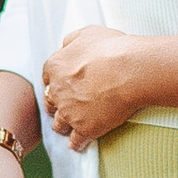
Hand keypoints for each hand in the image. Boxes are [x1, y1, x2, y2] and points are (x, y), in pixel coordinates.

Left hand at [40, 25, 151, 151]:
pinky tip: (79, 144)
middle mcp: (57, 91)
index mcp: (55, 67)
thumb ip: (71, 40)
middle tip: (66, 106)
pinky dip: (77, 143)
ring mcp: (69, 112)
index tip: (62, 85)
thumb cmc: (112, 49)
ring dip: (64, 124)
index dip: (55, 82)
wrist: (130, 71)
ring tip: (70, 127)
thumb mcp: (88, 33)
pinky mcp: (84, 129)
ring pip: (59, 124)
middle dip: (57, 104)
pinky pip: (76, 141)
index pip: (47, 77)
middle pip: (50, 102)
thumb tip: (65, 45)